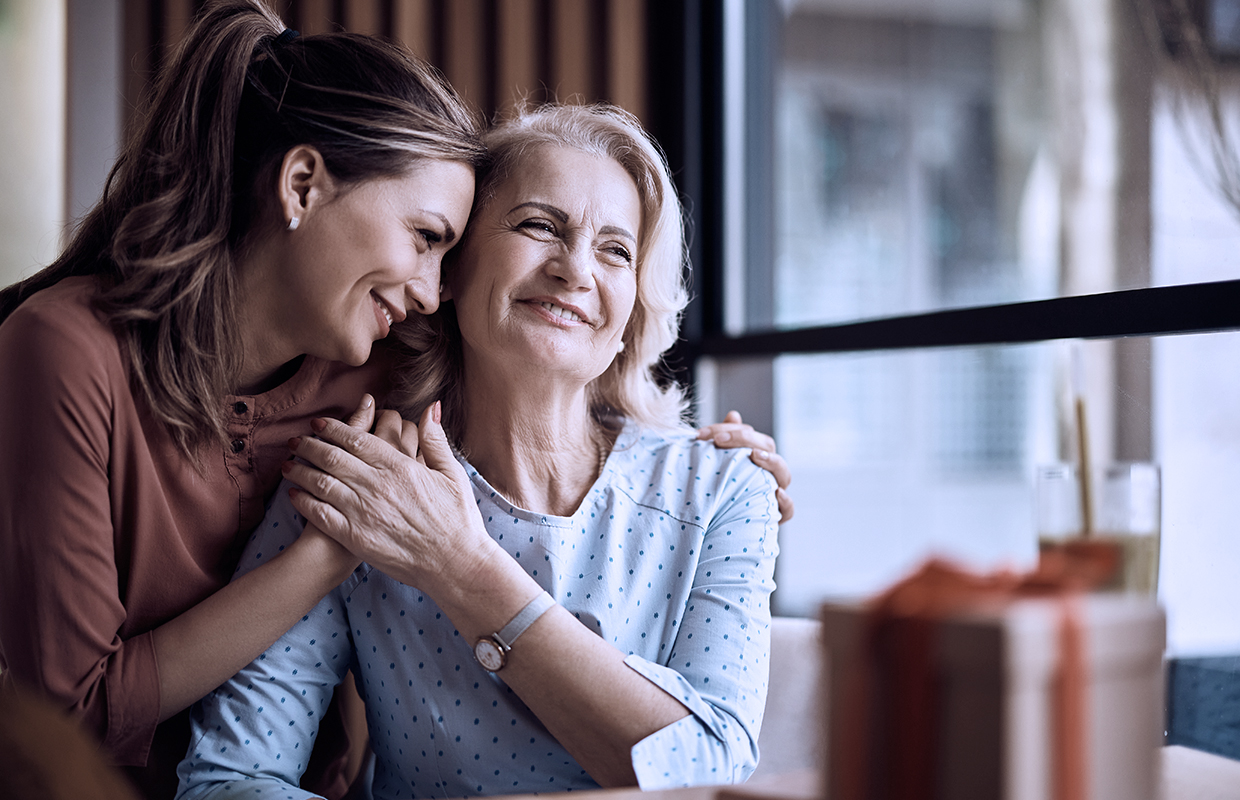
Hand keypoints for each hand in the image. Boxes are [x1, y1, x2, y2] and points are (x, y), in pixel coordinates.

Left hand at [282, 401, 493, 593]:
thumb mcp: (453, 473)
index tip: (318, 423)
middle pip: (331, 457)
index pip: (356, 439)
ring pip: (321, 483)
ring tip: (288, 465)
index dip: (332, 429)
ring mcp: (363, 511)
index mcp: (399, 466)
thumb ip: (435, 439)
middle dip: (308, 445)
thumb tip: (431, 407)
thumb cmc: (458, 519)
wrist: (454, 563)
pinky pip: (321, 515)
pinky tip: (294, 496)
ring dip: (300, 471)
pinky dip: (304, 503)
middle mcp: (377, 485)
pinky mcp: (355, 537)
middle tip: (295, 440)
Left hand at [697, 410, 793, 522]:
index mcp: (755, 456)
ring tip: (754, 455)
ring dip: (771, 462)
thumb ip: (724, 439)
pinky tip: (776, 493)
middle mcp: (767, 472)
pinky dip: (785, 501)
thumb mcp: (717, 465)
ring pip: (783, 474)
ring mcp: (773, 492)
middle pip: (767, 447)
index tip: (702, 434)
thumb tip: (734, 415)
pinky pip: (788, 509)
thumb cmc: (717, 491)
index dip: (729, 429)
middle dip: (744, 439)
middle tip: (719, 440)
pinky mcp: (775, 516)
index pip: (750, 434)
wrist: (716, 528)